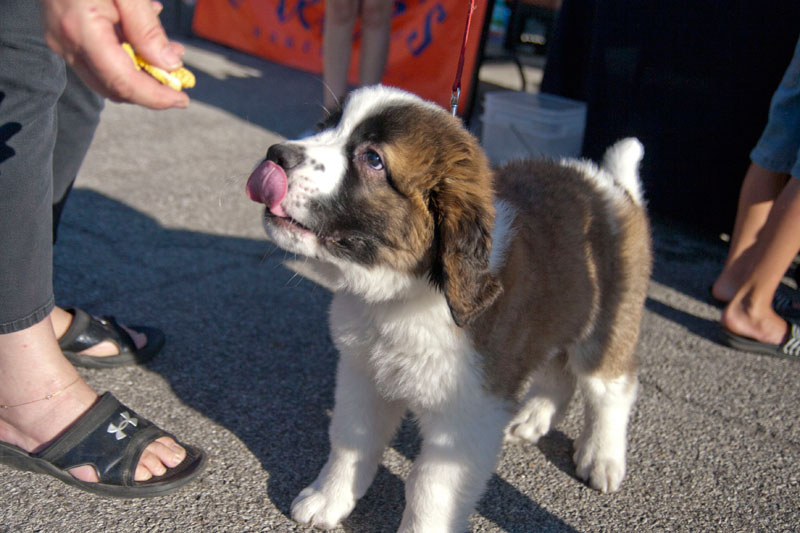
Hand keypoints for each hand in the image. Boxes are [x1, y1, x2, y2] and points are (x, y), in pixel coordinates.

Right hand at [40, 0, 189, 108]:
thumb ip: (147, 29)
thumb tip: (169, 65)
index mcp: (81, 31)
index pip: (123, 83)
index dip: (156, 98)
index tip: (183, 100)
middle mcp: (66, 43)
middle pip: (113, 88)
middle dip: (149, 90)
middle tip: (179, 79)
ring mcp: (60, 40)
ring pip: (105, 77)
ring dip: (139, 74)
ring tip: (168, 54)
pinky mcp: (61, 34)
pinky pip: (96, 58)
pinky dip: (124, 58)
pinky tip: (143, 38)